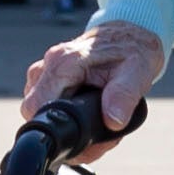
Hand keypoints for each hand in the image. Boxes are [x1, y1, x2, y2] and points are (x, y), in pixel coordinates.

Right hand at [21, 18, 164, 135]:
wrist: (130, 33)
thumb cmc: (133, 50)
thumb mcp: (137, 72)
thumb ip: (124, 95)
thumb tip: (113, 122)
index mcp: (64, 62)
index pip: (37, 107)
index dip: (56, 131)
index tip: (81, 141)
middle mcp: (48, 65)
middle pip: (35, 113)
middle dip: (65, 130)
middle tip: (98, 134)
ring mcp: (45, 71)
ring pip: (40, 111)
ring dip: (66, 123)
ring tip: (98, 120)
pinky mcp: (48, 77)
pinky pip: (46, 103)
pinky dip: (66, 114)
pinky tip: (88, 111)